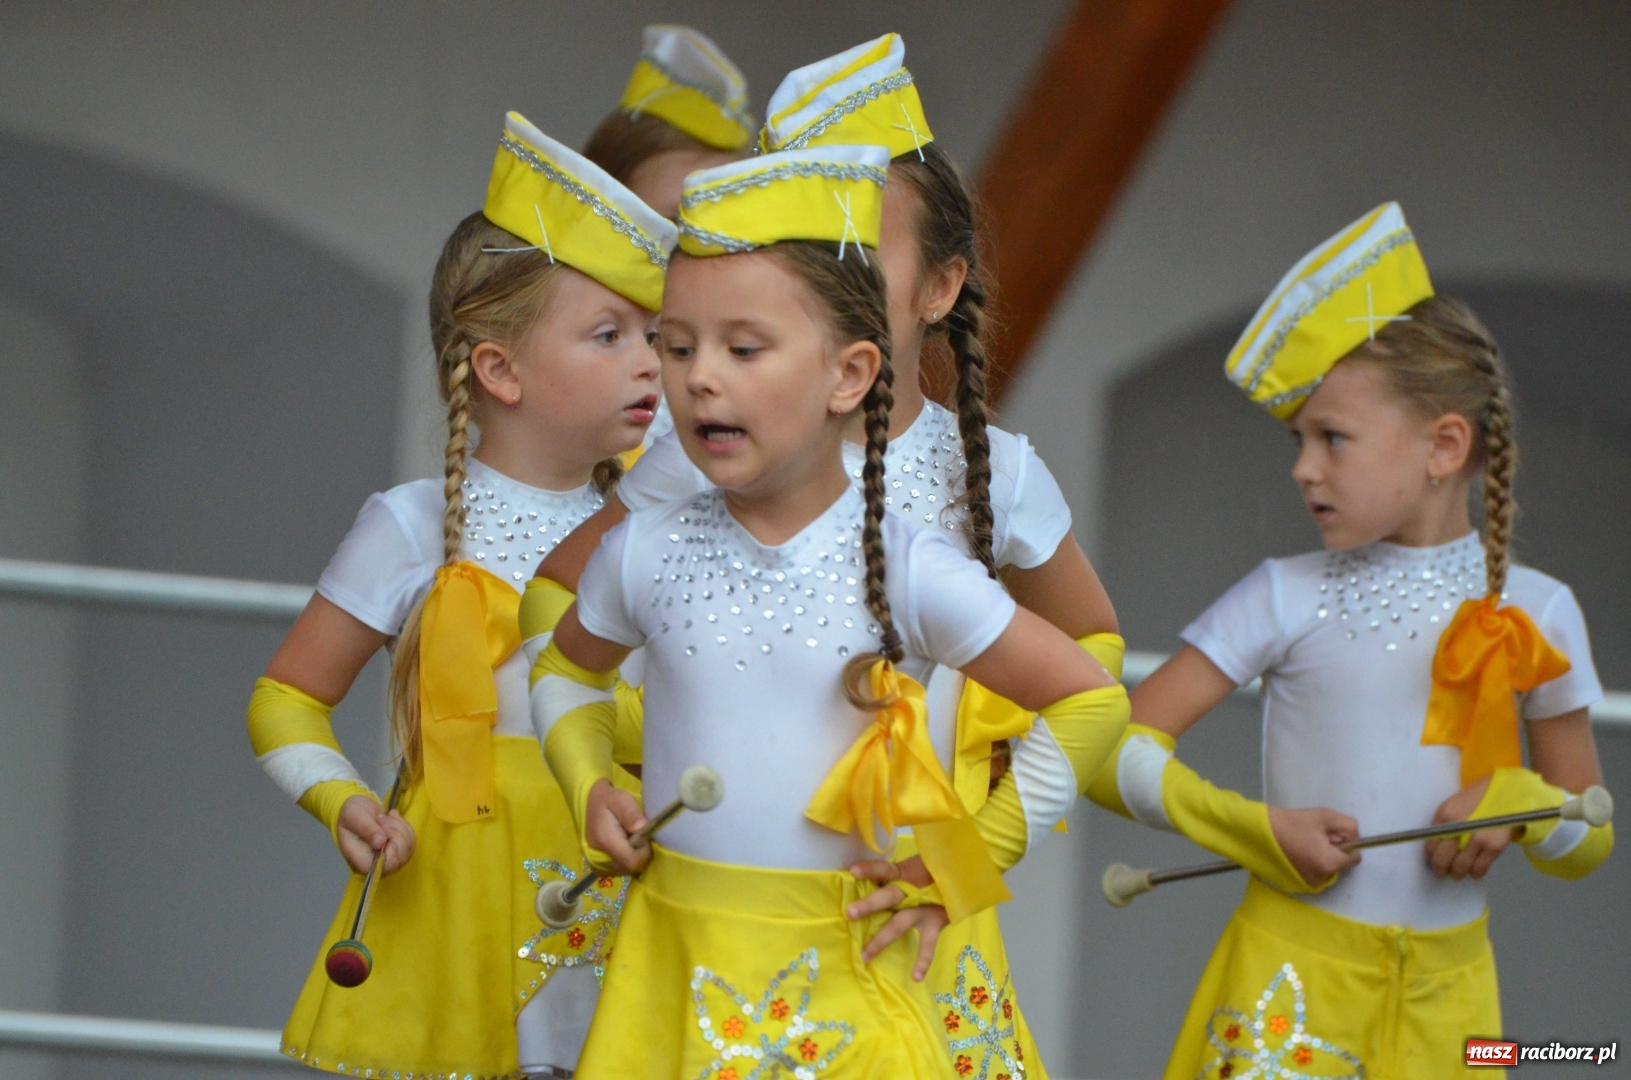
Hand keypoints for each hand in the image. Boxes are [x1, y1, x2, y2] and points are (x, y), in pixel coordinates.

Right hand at [336, 794, 414, 875]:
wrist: (358, 808)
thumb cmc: (351, 813)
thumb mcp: (353, 816)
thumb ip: (366, 829)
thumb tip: (380, 842)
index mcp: (361, 862)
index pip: (385, 866)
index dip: (391, 850)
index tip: (384, 833)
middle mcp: (377, 864)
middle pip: (400, 857)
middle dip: (394, 832)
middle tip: (379, 820)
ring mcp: (390, 857)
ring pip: (408, 846)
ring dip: (398, 826)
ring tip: (383, 818)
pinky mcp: (400, 848)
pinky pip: (411, 839)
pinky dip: (403, 825)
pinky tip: (391, 818)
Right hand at [585, 779, 650, 875]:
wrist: (590, 804)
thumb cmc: (609, 801)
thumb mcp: (622, 800)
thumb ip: (631, 815)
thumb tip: (641, 829)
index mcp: (606, 841)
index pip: (632, 861)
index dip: (644, 852)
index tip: (645, 837)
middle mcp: (599, 857)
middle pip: (631, 868)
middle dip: (641, 854)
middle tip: (638, 837)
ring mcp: (598, 864)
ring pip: (627, 871)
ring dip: (635, 857)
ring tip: (630, 840)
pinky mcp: (600, 867)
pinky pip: (620, 871)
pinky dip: (627, 861)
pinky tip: (625, 847)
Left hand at [846, 856, 946, 980]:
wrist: (965, 873)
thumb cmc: (932, 869)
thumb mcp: (914, 865)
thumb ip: (895, 874)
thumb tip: (870, 883)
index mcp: (903, 873)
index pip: (884, 869)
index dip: (869, 869)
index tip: (853, 871)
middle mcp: (912, 891)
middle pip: (888, 896)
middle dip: (869, 905)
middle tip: (849, 913)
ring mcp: (924, 908)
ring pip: (900, 924)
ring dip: (882, 939)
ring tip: (865, 956)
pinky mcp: (936, 922)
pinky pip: (928, 944)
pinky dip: (923, 961)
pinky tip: (915, 977)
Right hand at [1268, 806, 1360, 886]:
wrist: (1261, 832)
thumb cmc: (1292, 823)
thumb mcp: (1325, 816)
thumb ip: (1349, 825)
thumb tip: (1355, 838)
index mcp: (1329, 863)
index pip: (1355, 858)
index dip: (1347, 844)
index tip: (1331, 834)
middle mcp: (1322, 879)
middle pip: (1341, 863)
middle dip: (1334, 849)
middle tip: (1315, 836)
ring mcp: (1310, 883)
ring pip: (1329, 868)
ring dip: (1324, 856)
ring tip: (1305, 843)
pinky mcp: (1300, 884)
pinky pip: (1317, 872)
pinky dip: (1313, 863)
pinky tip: (1300, 851)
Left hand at [1425, 776, 1513, 879]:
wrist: (1508, 791)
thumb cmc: (1478, 799)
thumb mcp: (1454, 806)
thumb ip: (1444, 826)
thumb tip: (1434, 848)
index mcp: (1445, 815)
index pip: (1429, 845)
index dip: (1430, 858)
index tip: (1432, 862)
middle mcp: (1459, 827)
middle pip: (1442, 860)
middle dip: (1441, 870)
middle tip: (1443, 871)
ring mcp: (1478, 838)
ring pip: (1460, 868)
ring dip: (1458, 874)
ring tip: (1459, 871)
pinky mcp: (1494, 846)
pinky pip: (1479, 869)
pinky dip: (1475, 873)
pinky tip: (1474, 869)